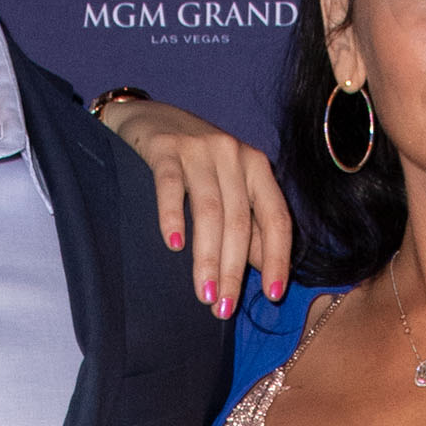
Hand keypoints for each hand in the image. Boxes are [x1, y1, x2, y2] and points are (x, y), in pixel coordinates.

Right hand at [94, 98, 292, 317]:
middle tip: (222, 308)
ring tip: (202, 294)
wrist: (148, 117)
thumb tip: (264, 269)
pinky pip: (170, 187)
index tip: (272, 295)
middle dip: (232, 271)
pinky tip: (173, 246)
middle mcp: (233, 155)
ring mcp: (199, 149)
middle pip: (239, 222)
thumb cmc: (194, 161)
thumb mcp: (228, 188)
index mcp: (257, 167)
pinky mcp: (165, 148)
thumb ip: (248, 224)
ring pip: (209, 211)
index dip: (277, 258)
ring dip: (206, 258)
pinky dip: (172, 217)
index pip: (276, 218)